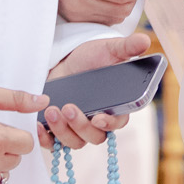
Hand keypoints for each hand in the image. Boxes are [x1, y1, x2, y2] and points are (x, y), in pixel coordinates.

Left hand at [40, 32, 149, 148]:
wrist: (65, 60)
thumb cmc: (91, 57)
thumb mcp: (108, 49)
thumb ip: (126, 47)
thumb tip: (145, 40)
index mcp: (116, 106)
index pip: (117, 123)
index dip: (109, 124)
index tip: (98, 118)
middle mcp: (98, 122)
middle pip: (95, 137)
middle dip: (80, 126)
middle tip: (68, 107)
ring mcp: (78, 128)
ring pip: (75, 142)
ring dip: (62, 131)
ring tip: (51, 110)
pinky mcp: (59, 129)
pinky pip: (54, 143)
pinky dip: (46, 138)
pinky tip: (38, 125)